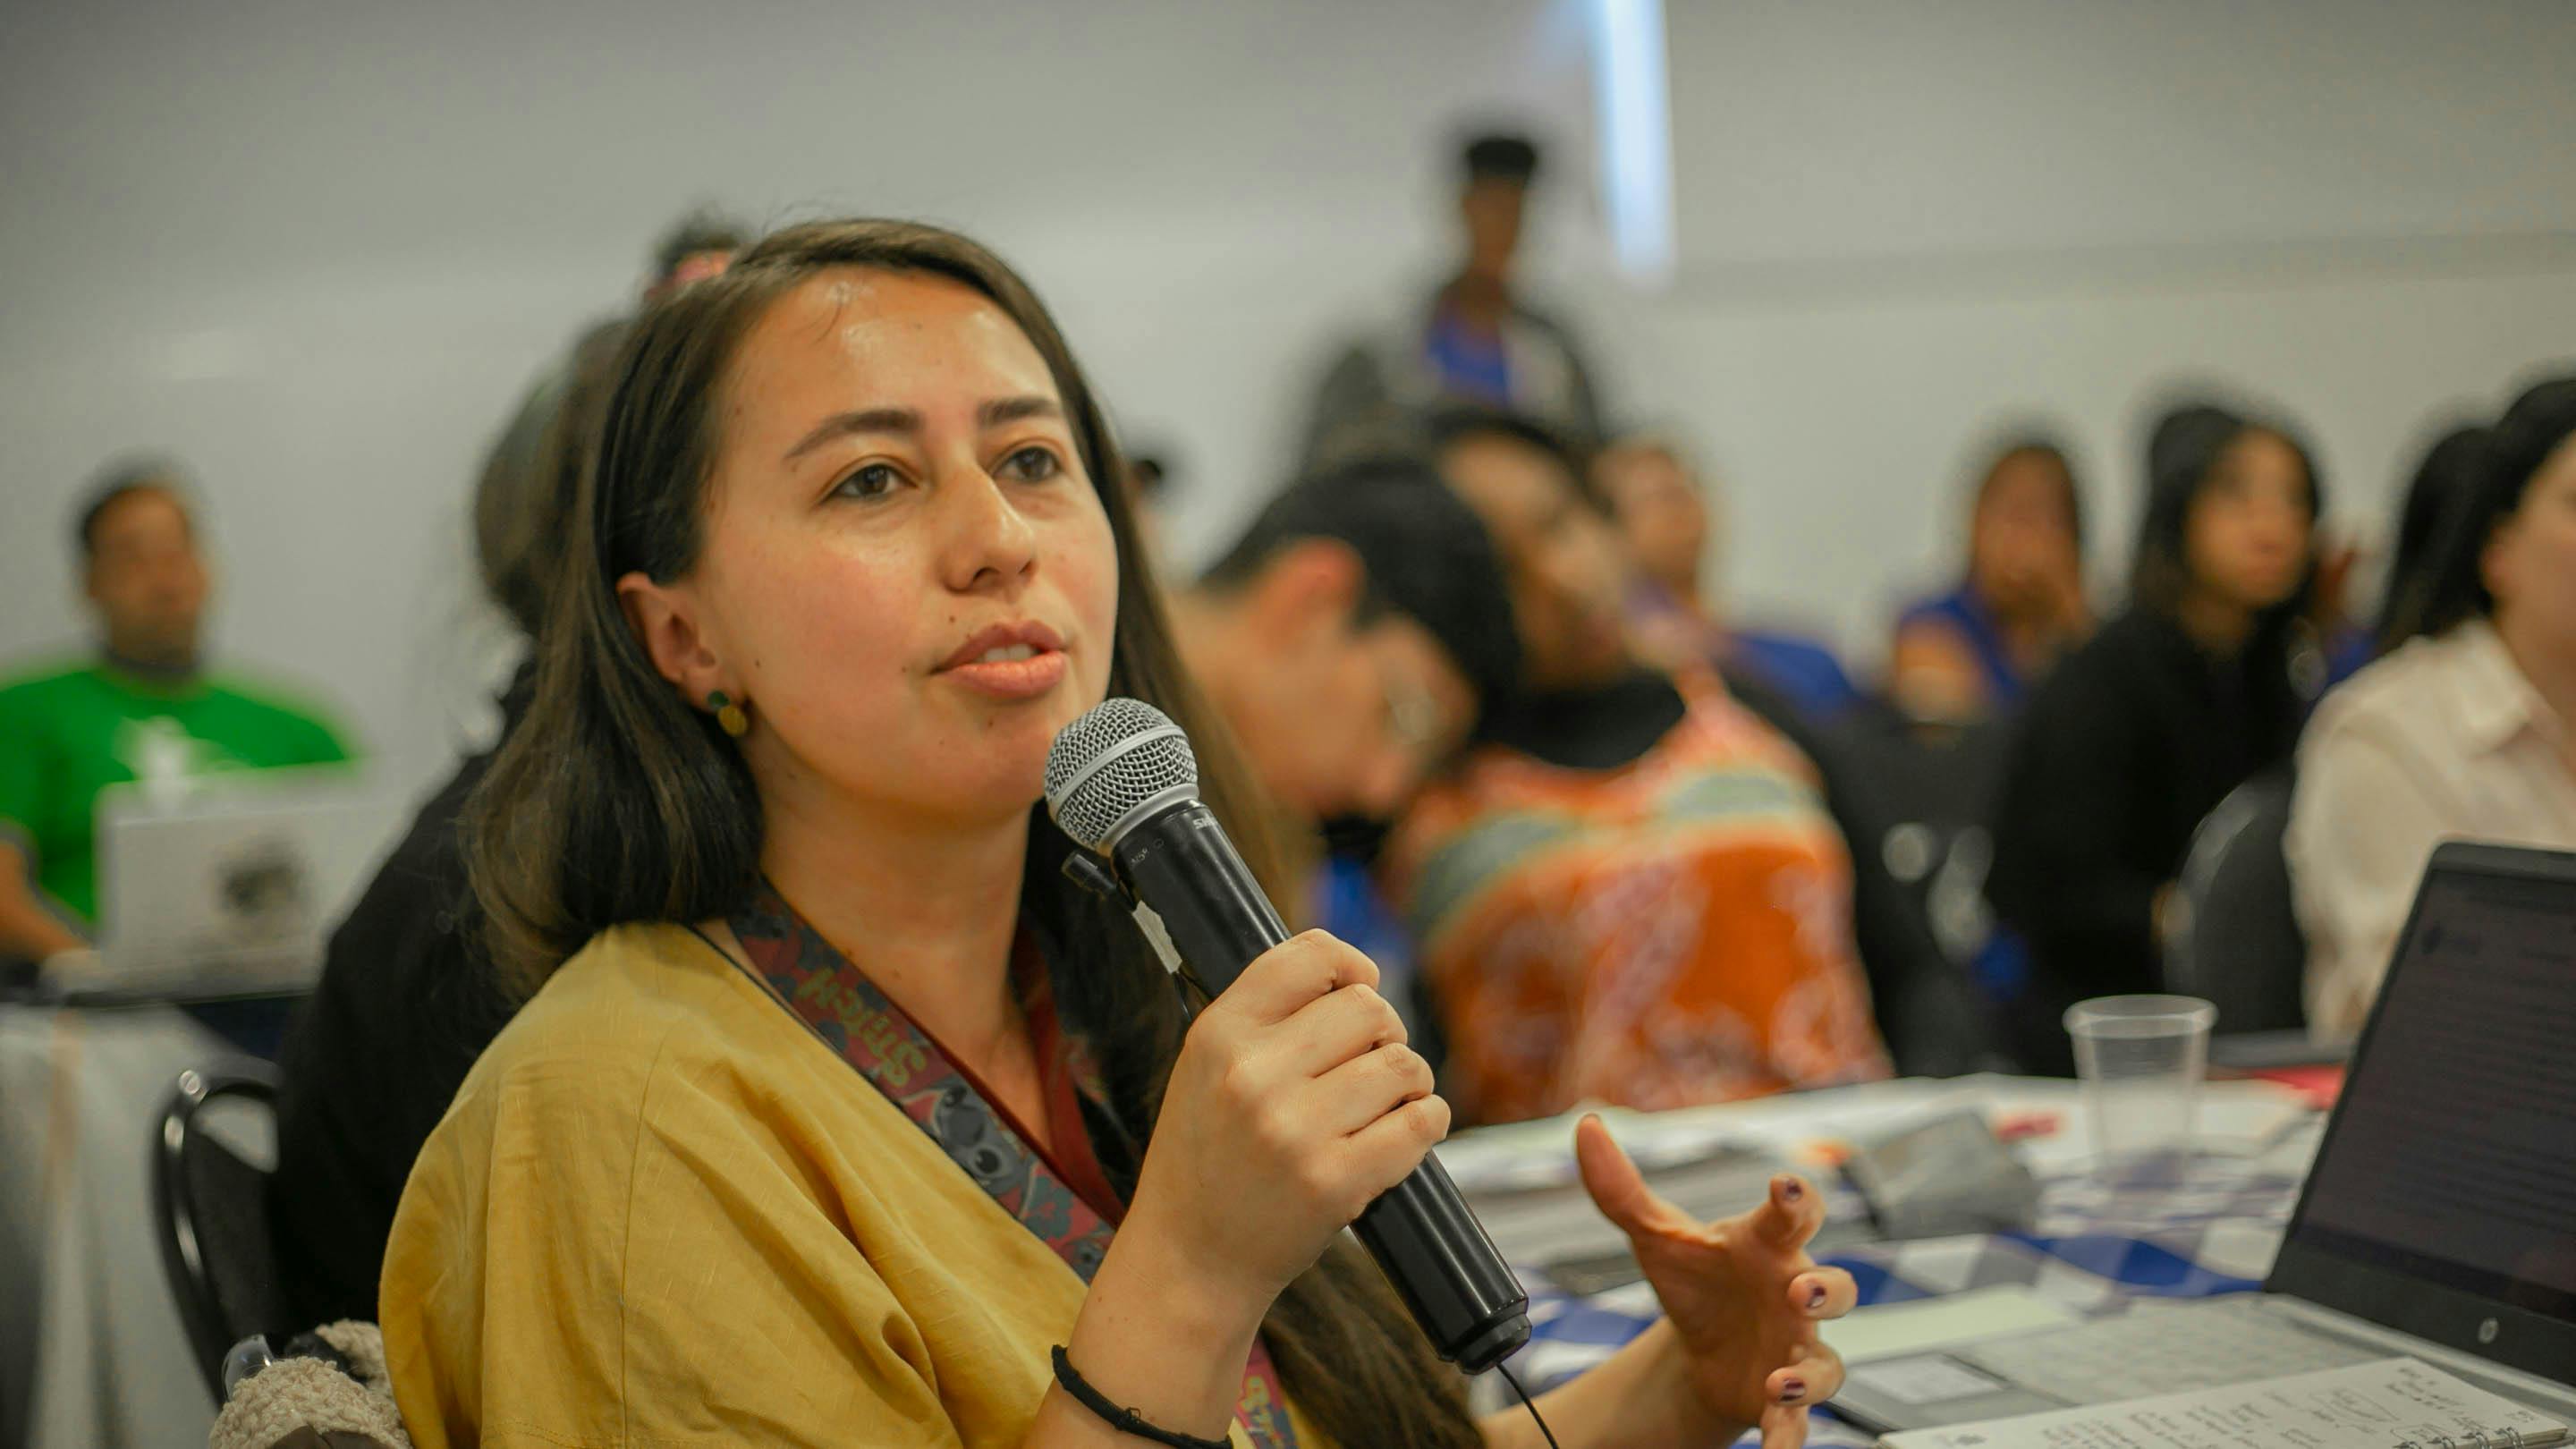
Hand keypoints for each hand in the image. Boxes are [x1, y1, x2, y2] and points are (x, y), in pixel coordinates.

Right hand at [1125, 931, 1447, 1310]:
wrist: (1191, 1258)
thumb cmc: (1207, 1157)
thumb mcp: (1205, 1067)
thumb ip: (1267, 1016)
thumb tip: (1358, 976)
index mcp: (1219, 1034)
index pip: (1311, 955)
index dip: (1351, 965)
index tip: (1361, 987)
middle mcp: (1253, 1075)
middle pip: (1369, 1008)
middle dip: (1386, 1033)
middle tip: (1371, 1065)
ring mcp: (1294, 1131)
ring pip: (1402, 1064)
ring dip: (1411, 1081)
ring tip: (1387, 1103)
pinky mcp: (1334, 1182)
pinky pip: (1419, 1123)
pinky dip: (1427, 1122)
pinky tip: (1408, 1131)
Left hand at [1576, 1116, 1853, 1447]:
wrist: (1699, 1347)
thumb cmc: (1697, 1280)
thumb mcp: (1655, 1235)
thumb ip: (1621, 1186)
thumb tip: (1585, 1128)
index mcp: (1767, 1245)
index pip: (1794, 1213)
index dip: (1796, 1197)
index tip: (1785, 1186)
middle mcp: (1794, 1294)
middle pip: (1836, 1287)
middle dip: (1827, 1288)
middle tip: (1804, 1290)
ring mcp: (1796, 1348)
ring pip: (1827, 1361)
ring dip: (1811, 1372)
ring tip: (1780, 1379)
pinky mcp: (1783, 1396)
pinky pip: (1800, 1420)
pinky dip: (1792, 1434)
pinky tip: (1777, 1447)